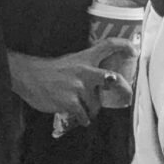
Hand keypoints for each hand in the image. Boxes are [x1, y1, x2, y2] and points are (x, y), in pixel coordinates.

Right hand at [8, 39, 135, 124]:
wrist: (30, 77)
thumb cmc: (52, 71)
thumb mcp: (72, 61)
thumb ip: (87, 67)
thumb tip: (104, 78)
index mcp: (85, 57)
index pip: (108, 45)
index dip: (124, 46)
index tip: (134, 51)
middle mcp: (84, 70)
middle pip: (113, 79)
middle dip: (123, 89)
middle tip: (126, 96)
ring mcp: (78, 87)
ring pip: (96, 104)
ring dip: (92, 109)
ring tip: (83, 106)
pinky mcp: (70, 102)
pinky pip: (84, 116)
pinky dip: (83, 118)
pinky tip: (78, 116)